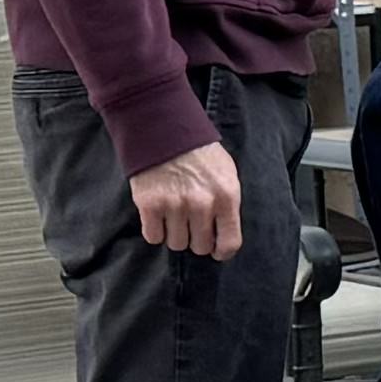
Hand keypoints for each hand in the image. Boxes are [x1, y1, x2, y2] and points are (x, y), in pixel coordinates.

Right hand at [130, 140, 242, 259]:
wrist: (164, 129)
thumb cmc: (198, 153)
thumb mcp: (226, 173)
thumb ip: (227, 203)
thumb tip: (223, 235)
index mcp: (226, 196)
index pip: (230, 242)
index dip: (222, 251)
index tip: (216, 250)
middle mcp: (202, 204)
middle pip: (200, 247)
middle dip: (196, 238)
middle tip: (191, 222)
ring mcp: (175, 205)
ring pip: (176, 243)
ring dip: (175, 232)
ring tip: (174, 212)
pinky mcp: (150, 205)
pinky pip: (154, 237)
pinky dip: (155, 229)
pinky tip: (159, 212)